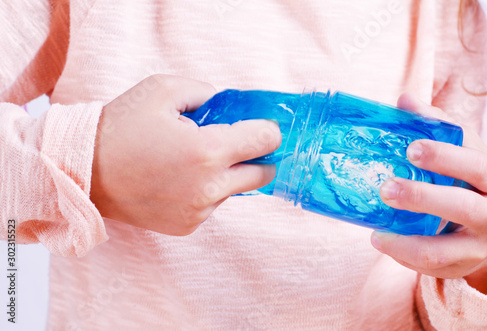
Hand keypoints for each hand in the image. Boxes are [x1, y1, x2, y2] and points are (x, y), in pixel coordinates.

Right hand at [90, 75, 280, 235]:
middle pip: (263, 174)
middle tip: (234, 142)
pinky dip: (206, 190)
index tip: (262, 126)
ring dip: (226, 174)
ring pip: (235, 190)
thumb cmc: (121, 127)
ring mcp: (199, 211)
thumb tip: (229, 107)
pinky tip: (178, 179)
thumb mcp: (163, 90)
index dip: (267, 130)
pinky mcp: (187, 226)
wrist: (82, 171)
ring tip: (190, 160)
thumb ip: (207, 93)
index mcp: (208, 151)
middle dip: (255, 156)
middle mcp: (209, 188)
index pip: (266, 141)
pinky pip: (212, 204)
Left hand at [371, 93, 486, 295]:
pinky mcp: (459, 267)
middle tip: (386, 188)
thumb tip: (405, 101)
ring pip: (444, 250)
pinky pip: (429, 267)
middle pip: (462, 206)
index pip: (475, 166)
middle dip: (422, 197)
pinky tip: (381, 241)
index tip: (412, 148)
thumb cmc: (472, 185)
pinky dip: (402, 256)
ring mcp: (477, 246)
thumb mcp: (464, 155)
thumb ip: (438, 128)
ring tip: (376, 233)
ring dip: (406, 242)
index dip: (445, 156)